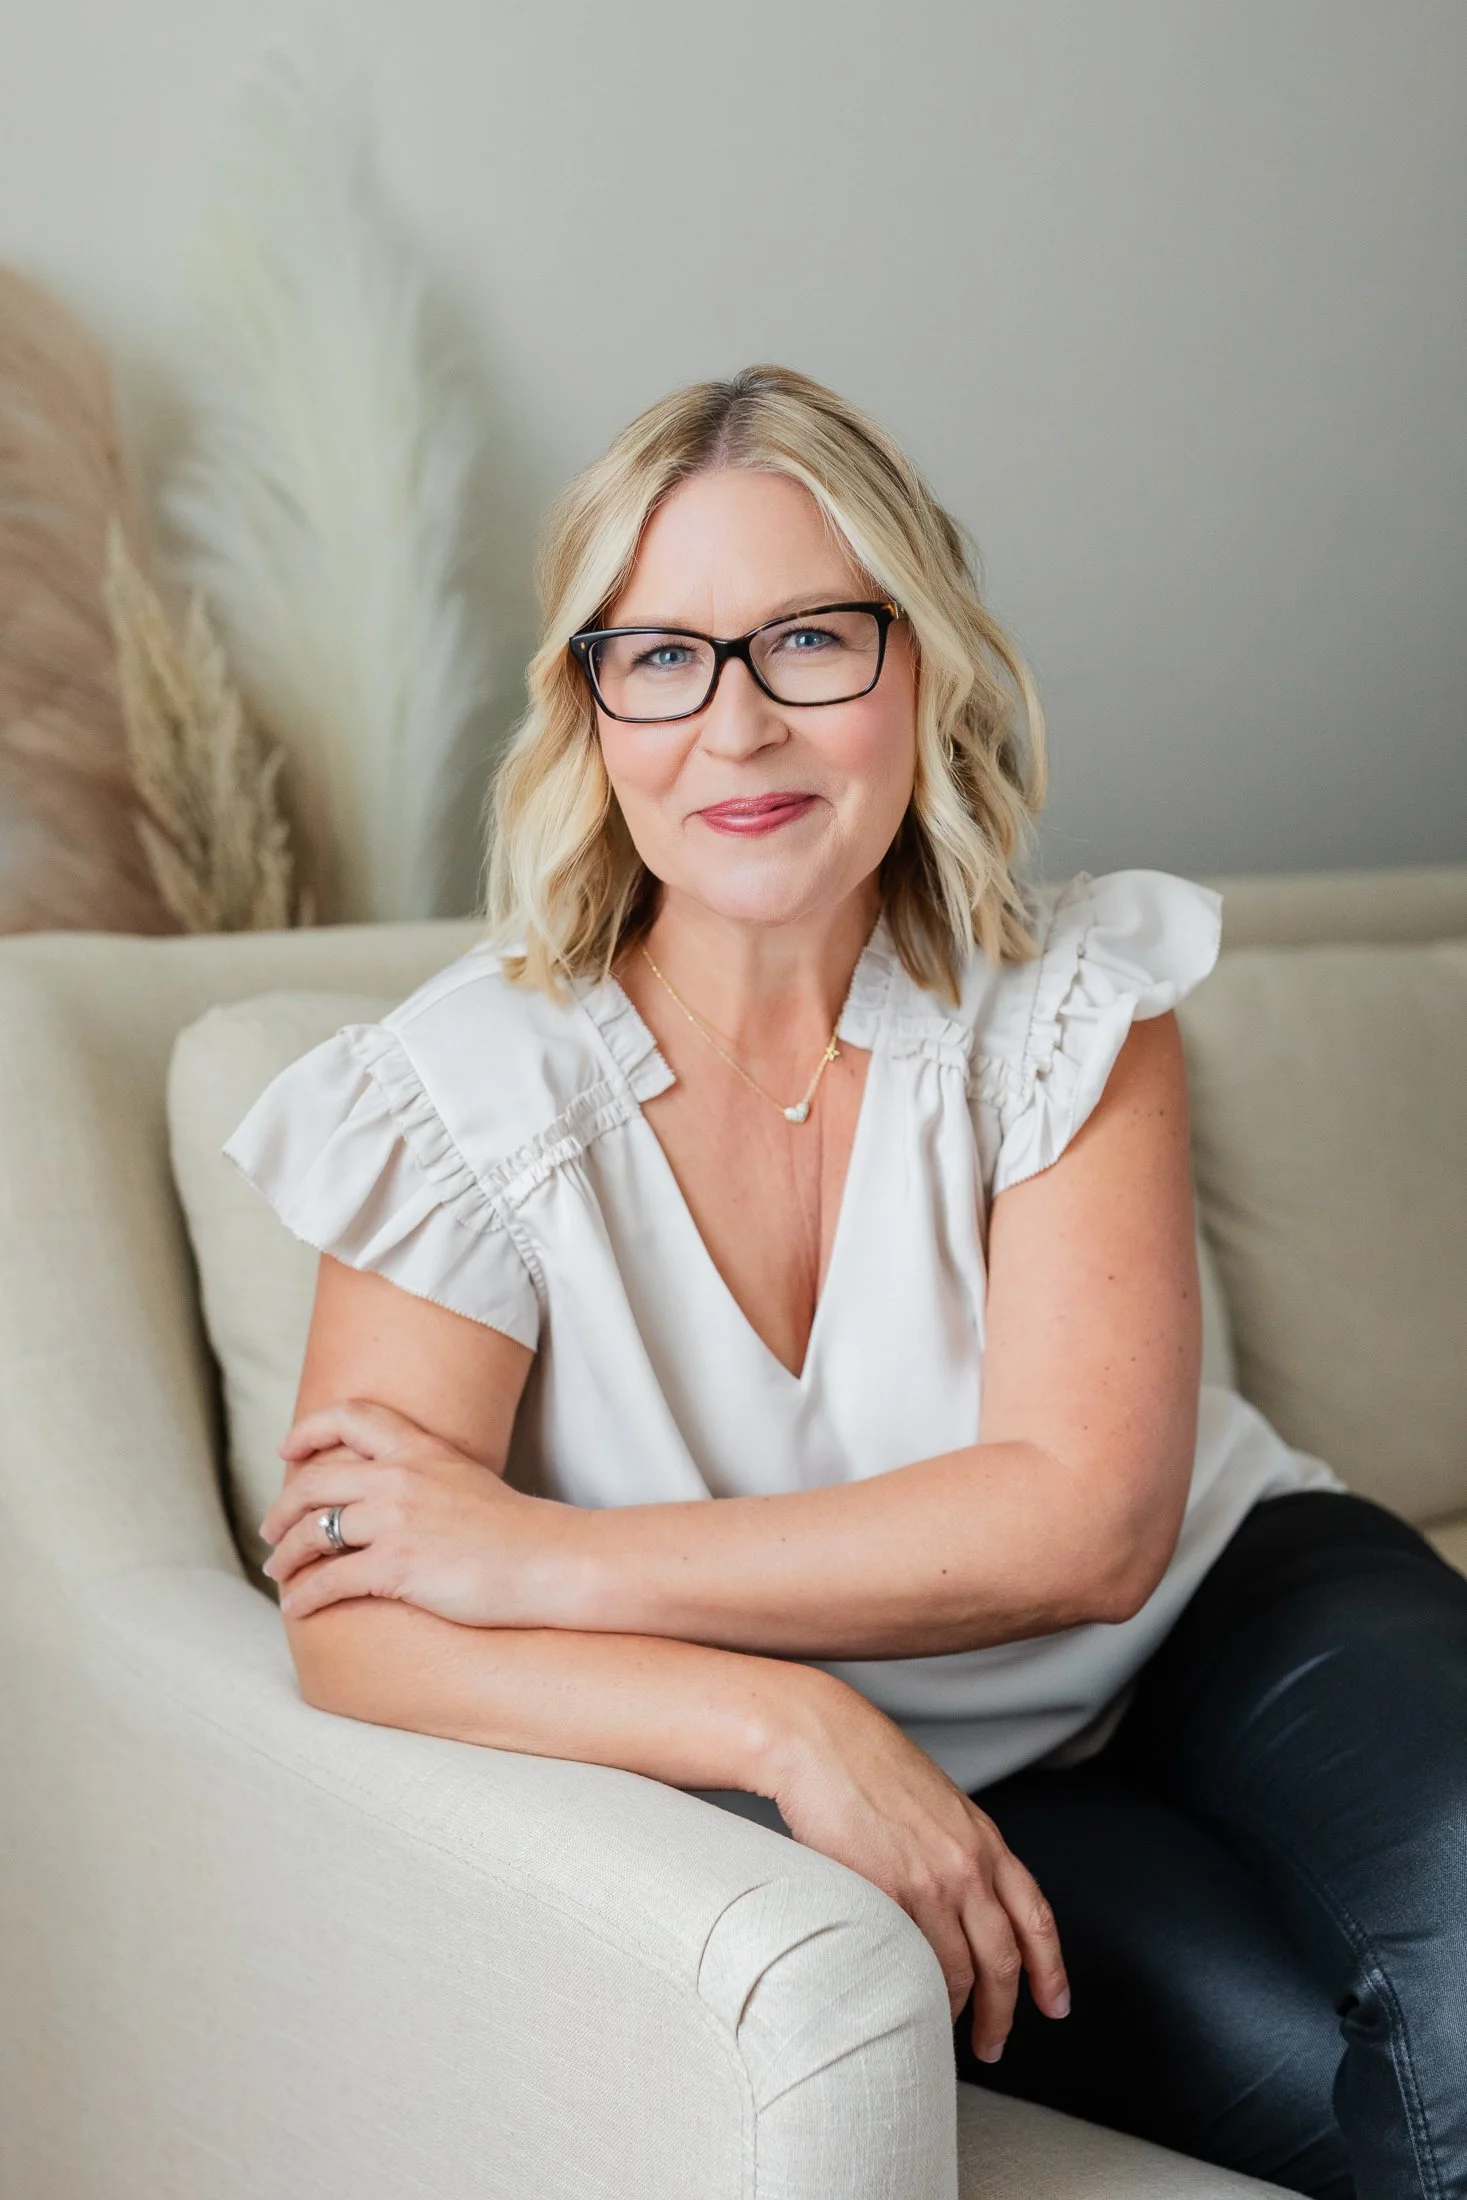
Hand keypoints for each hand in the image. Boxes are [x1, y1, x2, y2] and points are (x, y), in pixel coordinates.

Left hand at [259, 1399, 574, 1627]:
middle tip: (270, 1529)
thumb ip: (423, 1475)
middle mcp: (401, 1475)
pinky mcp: (397, 1565)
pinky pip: (329, 1580)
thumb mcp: (464, 1479)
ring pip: (313, 1532)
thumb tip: (385, 1493)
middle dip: (282, 1509)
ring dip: (285, 1556)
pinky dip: (304, 1597)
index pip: (351, 1417)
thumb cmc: (513, 1531)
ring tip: (278, 1572)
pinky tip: (298, 1609)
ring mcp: (397, 1519)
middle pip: (314, 1480)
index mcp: (420, 1448)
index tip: (287, 1452)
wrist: (548, 1560)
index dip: (309, 1430)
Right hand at [764, 1674, 1069, 2063]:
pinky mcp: (887, 1893)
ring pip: (959, 1971)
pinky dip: (914, 1992)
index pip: (1035, 1916)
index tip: (1055, 2004)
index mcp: (983, 1839)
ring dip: (956, 2013)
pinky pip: (911, 1962)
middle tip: (993, 2044)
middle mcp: (967, 1864)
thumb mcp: (936, 1802)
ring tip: (944, 2034)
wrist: (821, 1739)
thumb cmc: (867, 1764)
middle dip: (1003, 2012)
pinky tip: (907, 2003)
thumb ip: (957, 1847)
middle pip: (1003, 1959)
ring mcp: (929, 1881)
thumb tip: (963, 1897)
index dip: (1050, 1968)